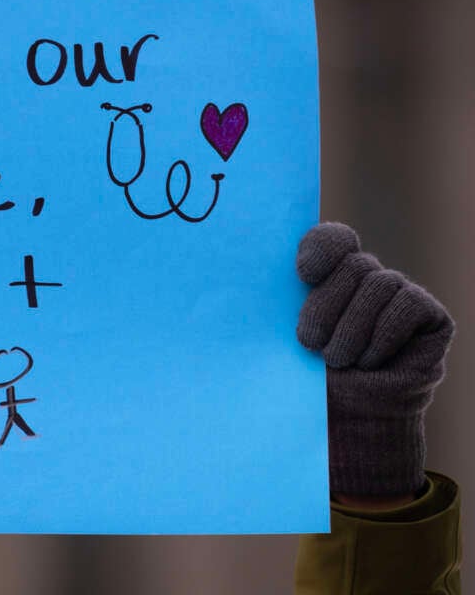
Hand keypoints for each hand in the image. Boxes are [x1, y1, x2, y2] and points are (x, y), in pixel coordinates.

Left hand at [297, 223, 453, 500]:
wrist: (348, 422)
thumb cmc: (308, 379)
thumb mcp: (281, 343)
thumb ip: (272, 313)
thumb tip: (233, 289)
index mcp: (327, 276)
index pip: (330, 240)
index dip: (321, 248)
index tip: (304, 273)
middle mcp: (365, 278)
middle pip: (353, 263)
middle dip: (327, 305)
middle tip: (309, 343)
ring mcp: (399, 294)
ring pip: (380, 283)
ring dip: (353, 328)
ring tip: (339, 360)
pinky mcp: (429, 316)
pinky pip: (407, 305)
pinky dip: (384, 335)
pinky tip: (370, 362)